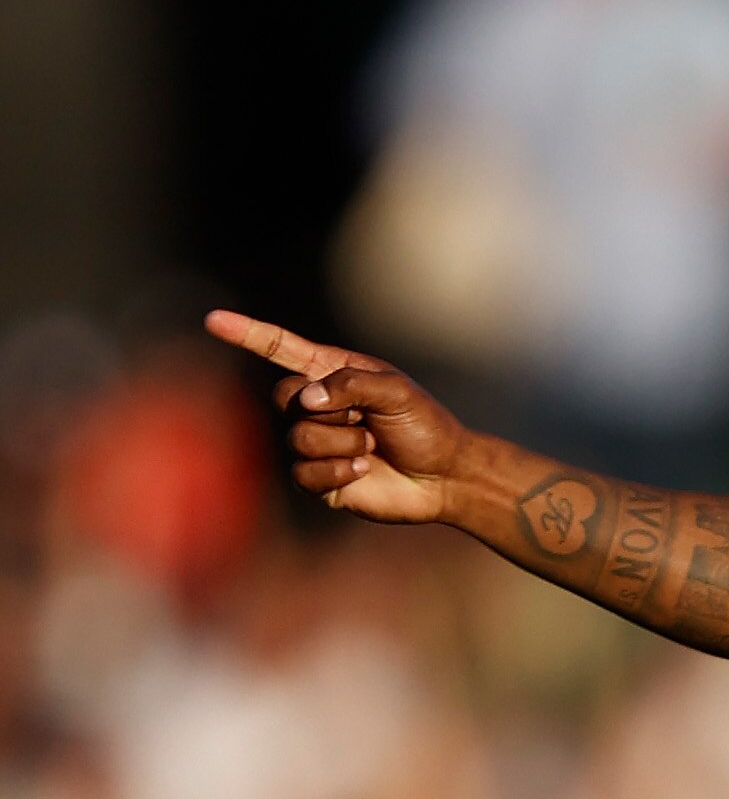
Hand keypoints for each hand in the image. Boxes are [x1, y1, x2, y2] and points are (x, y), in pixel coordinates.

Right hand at [204, 310, 472, 524]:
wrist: (444, 477)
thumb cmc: (426, 427)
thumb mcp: (396, 392)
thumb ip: (350, 384)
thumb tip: (306, 399)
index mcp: (333, 373)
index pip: (282, 350)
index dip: (248, 334)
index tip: (213, 320)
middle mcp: (317, 405)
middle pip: (285, 398)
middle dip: (329, 410)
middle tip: (368, 420)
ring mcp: (315, 442)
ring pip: (297, 437)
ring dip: (342, 442)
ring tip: (372, 445)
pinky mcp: (317, 479)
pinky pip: (303, 472)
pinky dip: (338, 471)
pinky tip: (364, 469)